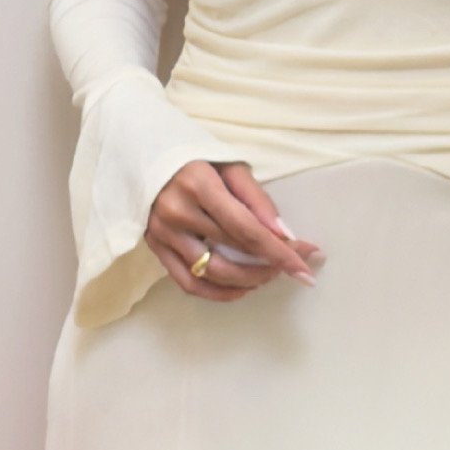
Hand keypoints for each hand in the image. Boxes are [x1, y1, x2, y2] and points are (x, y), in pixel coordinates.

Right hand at [144, 155, 319, 303]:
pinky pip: (189, 283)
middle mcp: (177, 211)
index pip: (247, 229)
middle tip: (293, 265)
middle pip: (234, 251)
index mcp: (199, 184)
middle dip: (271, 263)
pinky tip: (241, 289)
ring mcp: (163, 233)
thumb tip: (285, 236)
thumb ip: (259, 200)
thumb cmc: (195, 160)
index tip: (305, 268)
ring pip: (212, 273)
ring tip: (268, 275)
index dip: (279, 252)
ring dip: (248, 280)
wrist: (144, 157)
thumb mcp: (231, 167)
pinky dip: (218, 293)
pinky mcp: (156, 248)